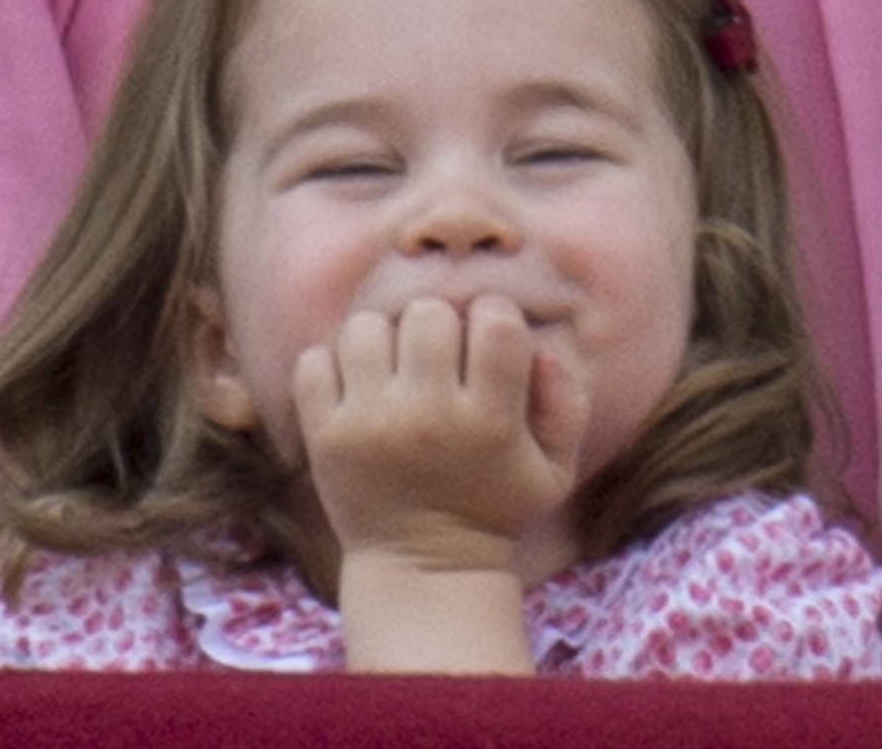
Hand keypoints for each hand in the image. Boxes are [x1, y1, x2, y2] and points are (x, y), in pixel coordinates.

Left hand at [294, 294, 590, 577]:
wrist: (422, 567)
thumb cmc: (495, 505)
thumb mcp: (555, 469)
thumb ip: (567, 402)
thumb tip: (541, 347)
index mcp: (490, 421)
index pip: (496, 321)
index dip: (495, 315)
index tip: (488, 342)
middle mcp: (427, 418)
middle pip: (427, 313)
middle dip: (440, 322)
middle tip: (441, 354)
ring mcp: (369, 426)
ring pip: (367, 327)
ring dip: (385, 337)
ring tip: (397, 366)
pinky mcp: (324, 438)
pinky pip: (315, 361)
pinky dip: (334, 363)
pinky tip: (360, 385)